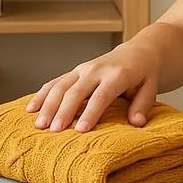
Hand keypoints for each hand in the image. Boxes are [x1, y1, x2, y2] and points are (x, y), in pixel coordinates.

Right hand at [26, 42, 159, 131]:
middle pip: (75, 91)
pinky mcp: (75, 72)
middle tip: (54, 131)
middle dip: (63, 111)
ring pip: (60, 85)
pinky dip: (41, 94)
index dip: (90, 113)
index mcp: (117, 75)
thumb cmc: (145, 74)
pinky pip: (55, 82)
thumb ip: (142, 105)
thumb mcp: (151, 88)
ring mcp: (83, 69)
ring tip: (39, 124)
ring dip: (48, 104)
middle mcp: (97, 70)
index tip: (80, 130)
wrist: (138, 52)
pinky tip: (31, 109)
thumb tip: (136, 123)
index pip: (101, 96)